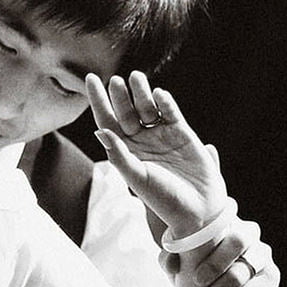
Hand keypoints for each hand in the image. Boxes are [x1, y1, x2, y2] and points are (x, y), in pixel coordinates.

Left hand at [88, 71, 228, 236]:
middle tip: (116, 81)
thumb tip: (100, 132)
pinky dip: (165, 103)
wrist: (196, 209)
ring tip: (136, 78)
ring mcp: (161, 134)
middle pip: (126, 111)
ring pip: (147, 107)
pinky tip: (158, 94)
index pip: (106, 120)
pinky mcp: (181, 133)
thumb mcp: (137, 177)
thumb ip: (119, 155)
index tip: (90, 79)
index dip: (98, 100)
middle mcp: (140, 140)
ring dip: (141, 92)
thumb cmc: (163, 198)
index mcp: (124, 150)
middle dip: (120, 96)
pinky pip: (170, 112)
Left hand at [175, 216, 279, 286]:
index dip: (204, 240)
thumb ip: (171, 257)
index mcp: (225, 222)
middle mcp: (248, 234)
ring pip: (241, 272)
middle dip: (215, 264)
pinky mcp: (271, 277)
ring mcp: (262, 255)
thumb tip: (171, 262)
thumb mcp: (181, 264)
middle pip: (238, 241)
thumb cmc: (197, 272)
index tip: (189, 266)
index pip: (219, 222)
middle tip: (196, 282)